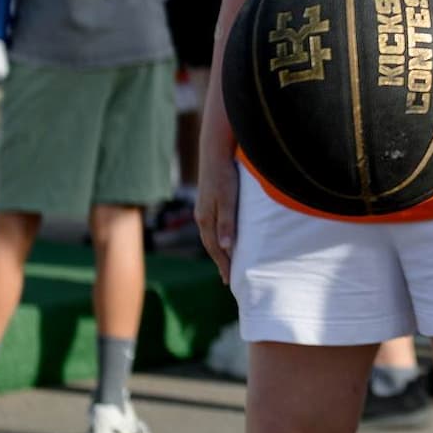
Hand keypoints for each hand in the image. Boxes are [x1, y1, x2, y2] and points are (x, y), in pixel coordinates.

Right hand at [194, 152, 240, 284]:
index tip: (229, 280)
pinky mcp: (209, 202)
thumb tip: (225, 248)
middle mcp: (202, 217)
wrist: (215, 153)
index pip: (215, 248)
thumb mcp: (228, 200)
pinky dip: (218, 237)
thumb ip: (227, 223)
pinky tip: (223, 239)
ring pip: (211, 236)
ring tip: (226, 263)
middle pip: (211, 245)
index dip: (223, 264)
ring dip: (218, 251)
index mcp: (206, 219)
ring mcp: (204, 209)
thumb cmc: (225, 176)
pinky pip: (212, 226)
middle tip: (227, 279)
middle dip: (220, 262)